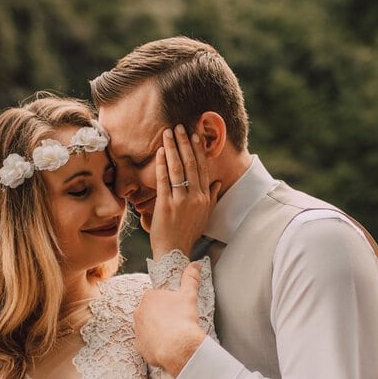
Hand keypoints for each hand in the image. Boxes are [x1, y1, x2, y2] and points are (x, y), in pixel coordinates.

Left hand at [134, 262, 206, 376]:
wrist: (178, 346)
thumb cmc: (182, 319)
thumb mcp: (189, 295)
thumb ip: (190, 278)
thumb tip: (195, 264)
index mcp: (149, 297)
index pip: (157, 297)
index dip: (168, 304)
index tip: (176, 310)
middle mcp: (139, 311)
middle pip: (151, 312)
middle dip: (161, 316)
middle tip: (176, 323)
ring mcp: (137, 329)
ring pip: (148, 327)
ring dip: (157, 330)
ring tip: (172, 335)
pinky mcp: (139, 345)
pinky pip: (147, 343)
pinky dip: (155, 344)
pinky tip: (167, 346)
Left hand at [149, 125, 220, 256]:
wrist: (174, 252)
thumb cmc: (188, 233)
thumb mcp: (205, 215)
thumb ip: (212, 197)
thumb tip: (218, 181)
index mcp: (205, 197)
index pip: (203, 168)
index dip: (199, 150)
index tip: (195, 134)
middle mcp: (195, 197)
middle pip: (192, 164)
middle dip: (185, 143)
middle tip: (179, 126)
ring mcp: (181, 201)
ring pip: (178, 169)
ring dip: (172, 148)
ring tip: (168, 133)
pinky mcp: (166, 206)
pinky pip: (164, 181)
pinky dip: (162, 165)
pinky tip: (159, 152)